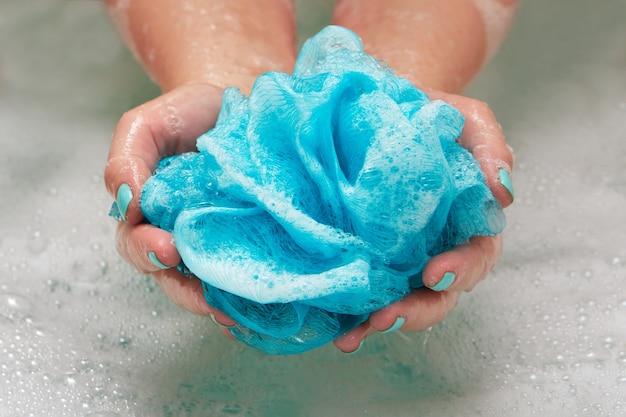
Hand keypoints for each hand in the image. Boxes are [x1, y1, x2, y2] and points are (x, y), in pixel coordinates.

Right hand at [104, 82, 235, 326]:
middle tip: (210, 302)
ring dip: (223, 302)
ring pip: (211, 282)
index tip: (168, 248)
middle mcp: (179, 234)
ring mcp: (215, 240)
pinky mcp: (249, 238)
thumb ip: (126, 160)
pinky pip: (245, 270)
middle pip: (174, 278)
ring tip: (240, 317)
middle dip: (190, 293)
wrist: (234, 98)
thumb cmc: (185, 114)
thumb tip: (128, 204)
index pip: (139, 245)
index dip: (148, 252)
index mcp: (148, 215)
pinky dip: (251, 290)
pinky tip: (266, 305)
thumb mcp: (144, 126)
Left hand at [334, 91, 513, 352]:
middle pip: (439, 293)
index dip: (460, 270)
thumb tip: (504, 192)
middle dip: (416, 310)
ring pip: (402, 299)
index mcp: (469, 223)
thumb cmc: (432, 114)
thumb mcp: (469, 120)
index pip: (474, 257)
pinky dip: (353, 310)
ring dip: (379, 322)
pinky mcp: (372, 253)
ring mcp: (404, 255)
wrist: (386, 107)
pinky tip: (334, 326)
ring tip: (351, 336)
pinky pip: (368, 287)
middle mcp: (438, 247)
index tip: (436, 273)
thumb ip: (491, 147)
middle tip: (386, 318)